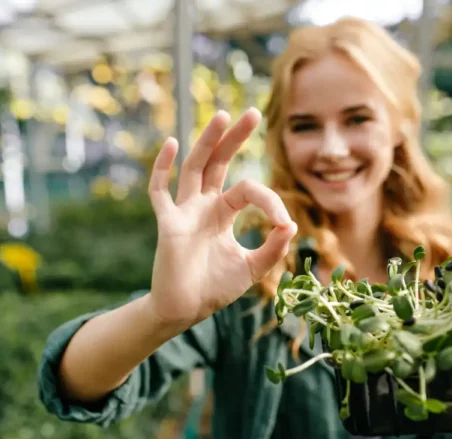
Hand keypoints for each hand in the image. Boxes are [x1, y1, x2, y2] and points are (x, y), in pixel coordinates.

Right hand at [147, 108, 296, 327]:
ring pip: (195, 168)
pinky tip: (173, 144)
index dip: (270, 201)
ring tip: (224, 116)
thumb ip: (272, 248)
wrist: (185, 311)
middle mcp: (202, 206)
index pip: (248, 190)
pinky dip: (163, 168)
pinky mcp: (168, 225)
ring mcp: (184, 212)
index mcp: (222, 213)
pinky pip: (160, 192)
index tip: (284, 224)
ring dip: (208, 142)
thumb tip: (291, 225)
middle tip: (253, 113)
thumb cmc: (215, 288)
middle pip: (218, 163)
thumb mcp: (252, 268)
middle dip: (234, 138)